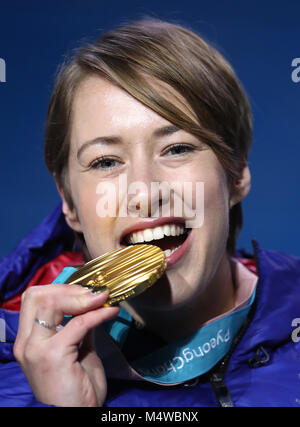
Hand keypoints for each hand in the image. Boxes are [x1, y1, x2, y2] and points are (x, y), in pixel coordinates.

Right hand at [13, 284, 119, 406]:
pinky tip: (111, 311)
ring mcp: (36, 349)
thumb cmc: (77, 389)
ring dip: (81, 298)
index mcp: (28, 340)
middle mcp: (26, 343)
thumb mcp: (77, 350)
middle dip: (67, 288)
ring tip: (102, 299)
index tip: (86, 291)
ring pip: (50, 303)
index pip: (34, 299)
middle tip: (93, 293)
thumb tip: (92, 303)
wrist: (77, 418)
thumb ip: (79, 326)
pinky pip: (78, 323)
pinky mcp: (53, 355)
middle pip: (36, 296)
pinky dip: (97, 313)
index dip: (61, 289)